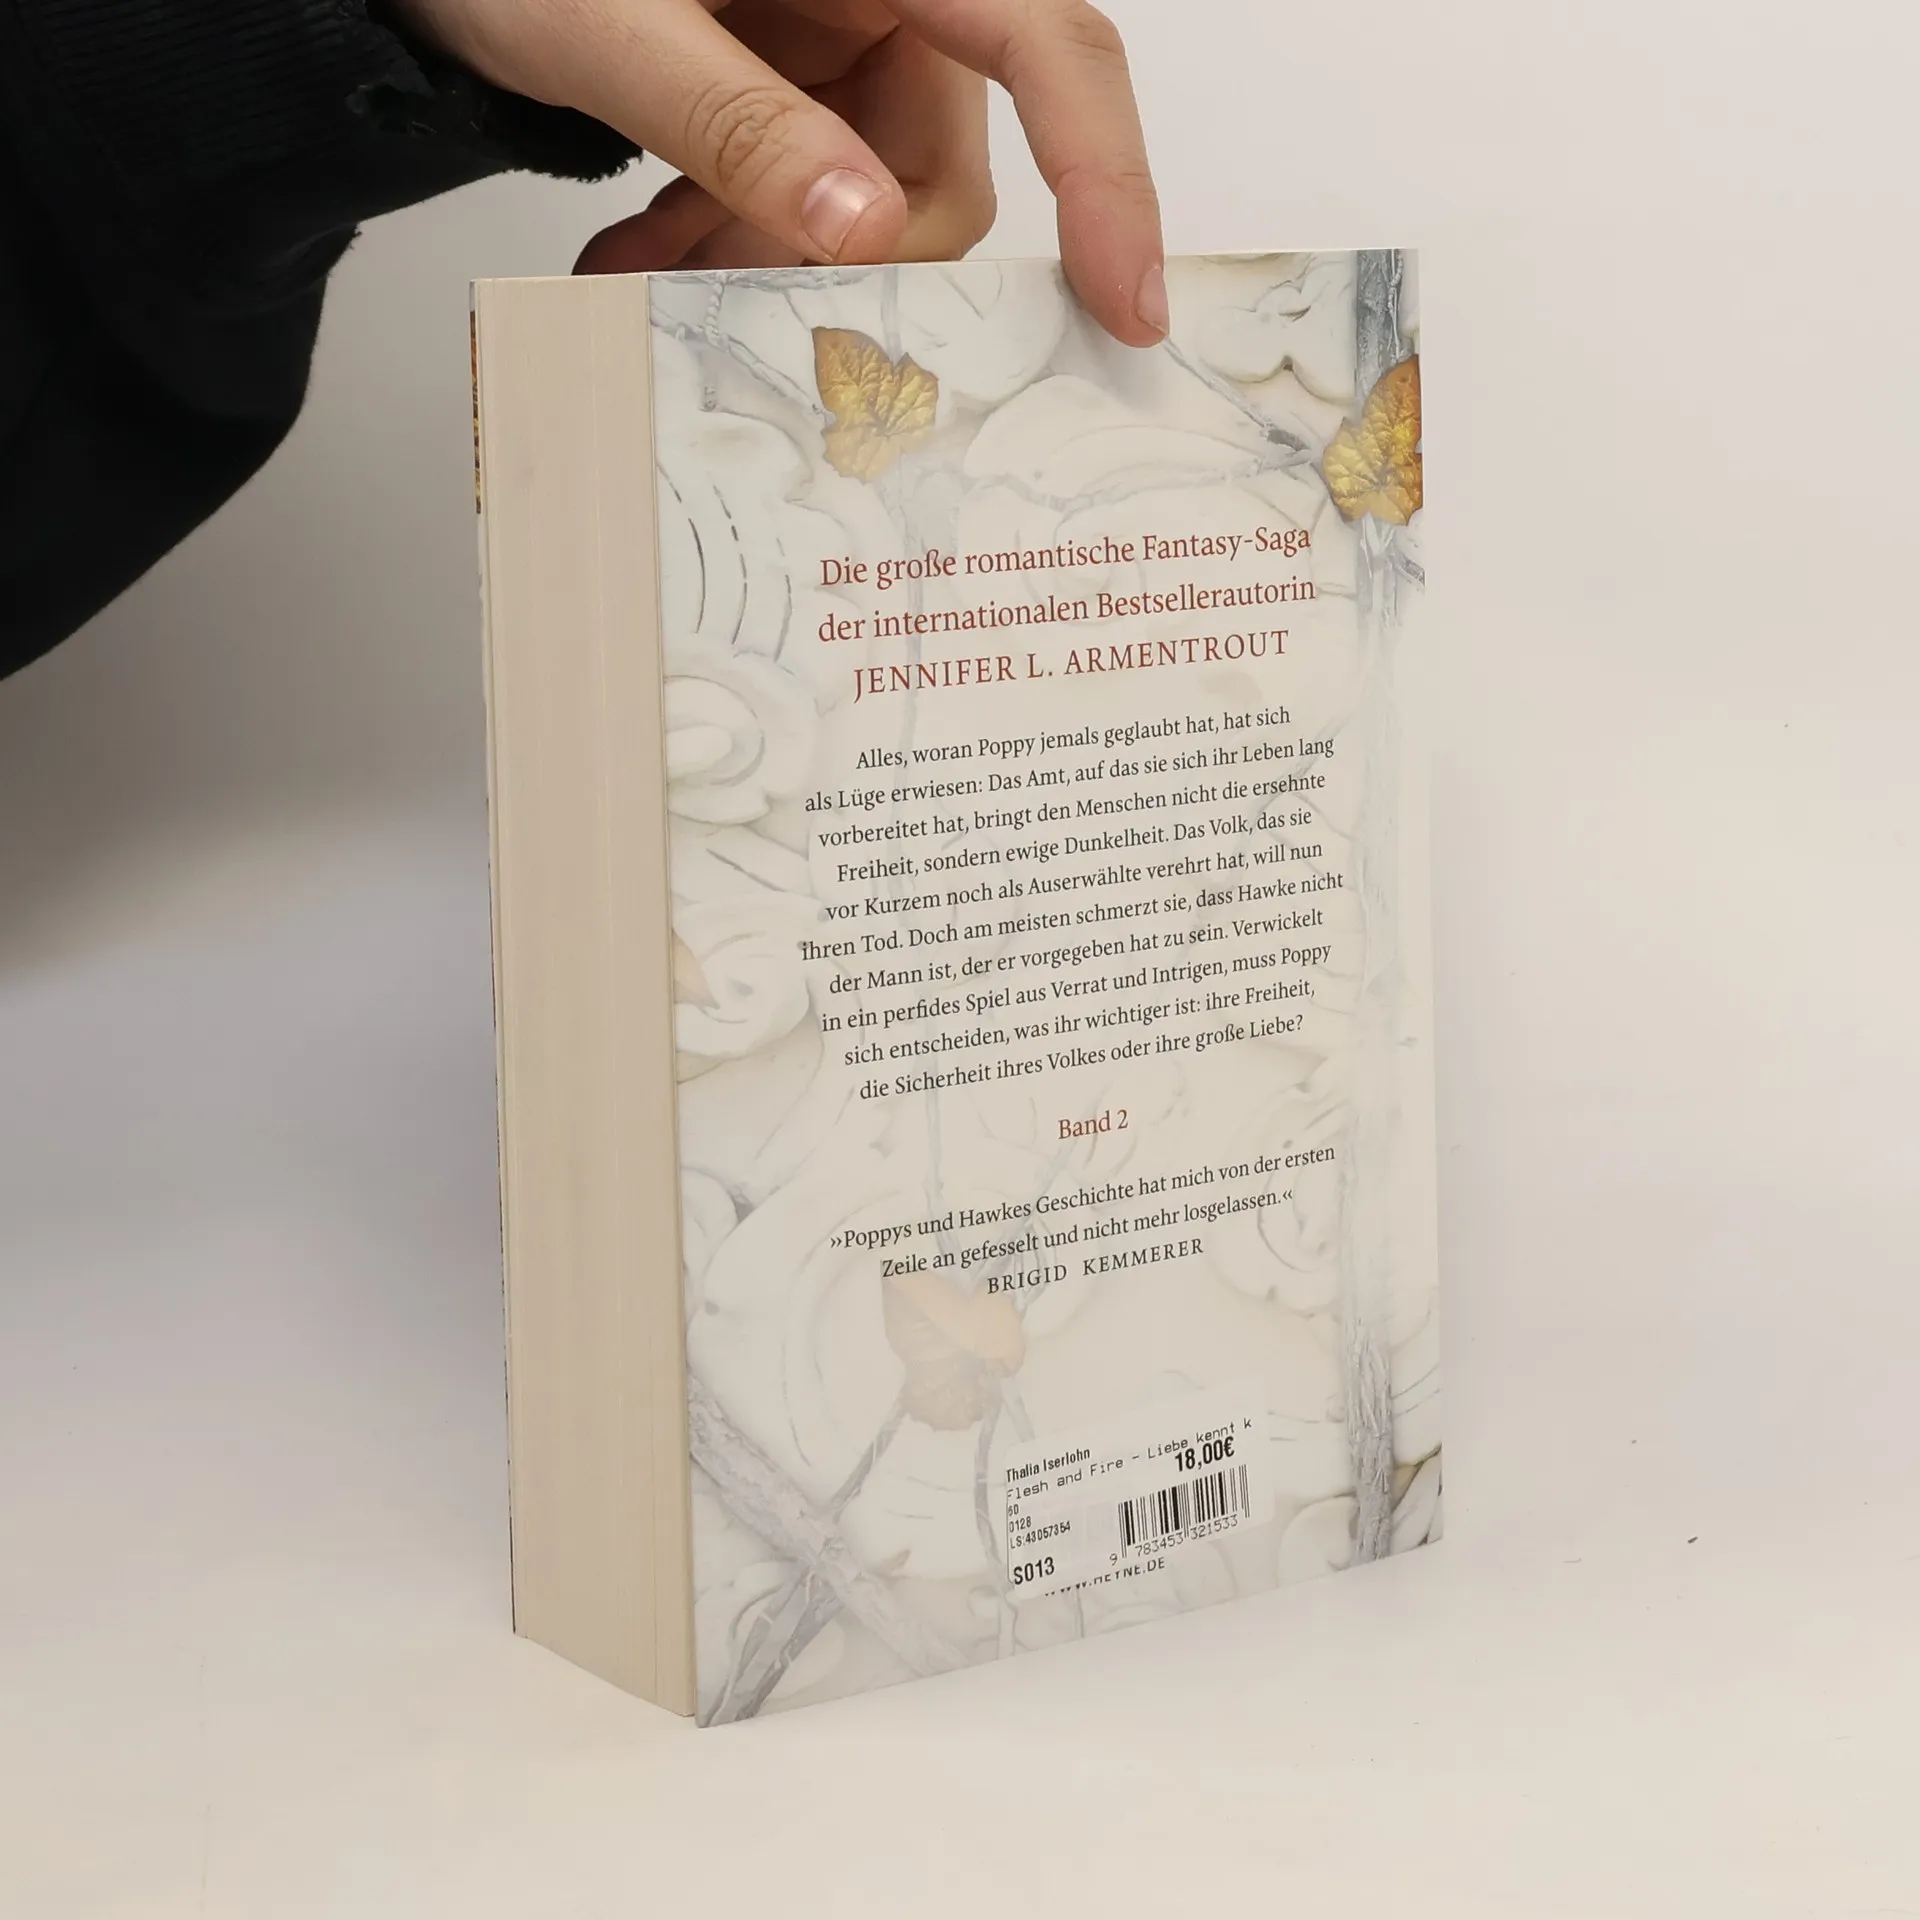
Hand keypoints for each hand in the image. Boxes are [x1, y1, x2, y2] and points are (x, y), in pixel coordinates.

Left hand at [394, 0, 1165, 344]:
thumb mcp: (612, 21)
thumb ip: (738, 123)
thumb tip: (860, 232)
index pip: (1052, 47)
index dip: (1109, 179)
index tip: (1126, 300)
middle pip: (942, 174)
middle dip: (847, 266)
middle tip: (732, 304)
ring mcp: (837, 45)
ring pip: (865, 211)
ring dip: (762, 269)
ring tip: (646, 275)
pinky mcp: (788, 87)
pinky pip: (798, 200)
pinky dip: (723, 243)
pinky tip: (640, 255)